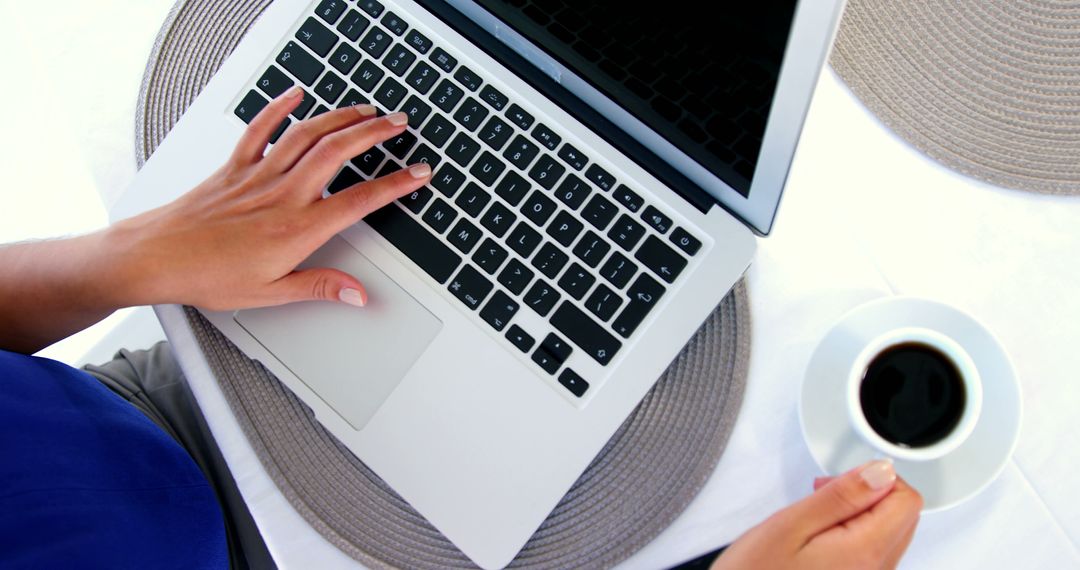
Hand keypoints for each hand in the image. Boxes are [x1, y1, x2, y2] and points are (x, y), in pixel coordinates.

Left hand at [106, 86, 431, 310]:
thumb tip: (358, 294)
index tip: (418, 175)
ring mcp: (258, 176)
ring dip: (341, 118)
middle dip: (374, 134)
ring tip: (366, 111)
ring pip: (307, 135)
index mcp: (297, 229)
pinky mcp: (234, 167)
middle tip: (399, 124)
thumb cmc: (206, 276)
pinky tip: (296, 95)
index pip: (359, 201)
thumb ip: (320, 287)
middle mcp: (282, 195)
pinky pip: (260, 130)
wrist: (154, 257)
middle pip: (338, 153)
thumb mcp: (271, 294)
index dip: (395, 185)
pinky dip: (279, 109)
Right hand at [712, 460, 921, 569]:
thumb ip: (841, 496)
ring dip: (860, 514)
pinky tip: (821, 537)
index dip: (875, 478)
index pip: (906, 499)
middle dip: (869, 494)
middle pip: (903, 515)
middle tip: (824, 496)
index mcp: (864, 551)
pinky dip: (854, 534)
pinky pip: (874, 551)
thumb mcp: (790, 525)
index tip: (839, 482)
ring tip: (817, 518)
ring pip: (891, 532)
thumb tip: (881, 472)